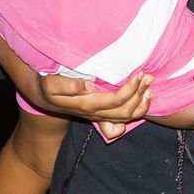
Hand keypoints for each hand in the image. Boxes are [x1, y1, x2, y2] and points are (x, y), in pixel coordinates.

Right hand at [30, 70, 152, 137]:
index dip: (130, 90)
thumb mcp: (49, 83)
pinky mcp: (102, 115)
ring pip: (127, 117)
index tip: (138, 74)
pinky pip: (124, 119)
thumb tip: (88, 86)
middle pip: (125, 111)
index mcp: (86, 105)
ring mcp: (100, 116)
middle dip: (139, 94)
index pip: (115, 101)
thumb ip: (66, 85)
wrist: (43, 97)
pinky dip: (138, 110)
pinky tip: (145, 97)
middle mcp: (95, 114)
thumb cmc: (47, 85)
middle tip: (148, 77)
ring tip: (150, 86)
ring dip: (142, 103)